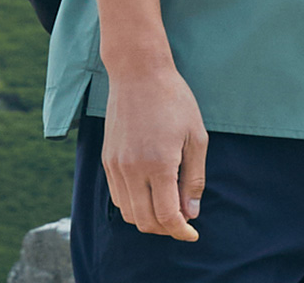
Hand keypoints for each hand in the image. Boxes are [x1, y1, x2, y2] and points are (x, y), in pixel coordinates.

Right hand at [101, 63, 208, 240]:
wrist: (138, 71)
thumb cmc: (173, 99)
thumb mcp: (196, 136)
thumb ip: (194, 178)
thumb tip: (190, 212)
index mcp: (158, 164)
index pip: (166, 216)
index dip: (181, 230)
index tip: (192, 232)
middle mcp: (132, 169)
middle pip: (144, 221)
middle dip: (165, 228)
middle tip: (182, 221)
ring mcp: (115, 165)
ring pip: (128, 213)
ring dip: (148, 218)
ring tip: (167, 205)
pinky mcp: (106, 159)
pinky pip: (117, 196)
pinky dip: (133, 204)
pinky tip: (150, 191)